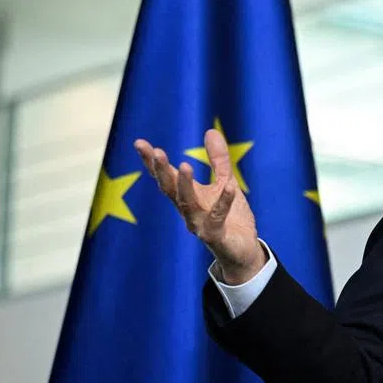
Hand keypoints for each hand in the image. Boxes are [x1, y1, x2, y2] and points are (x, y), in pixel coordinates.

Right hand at [134, 129, 265, 283]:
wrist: (243, 251)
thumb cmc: (231, 218)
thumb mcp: (226, 183)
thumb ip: (218, 160)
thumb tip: (210, 131)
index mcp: (188, 197)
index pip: (165, 177)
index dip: (152, 162)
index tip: (139, 142)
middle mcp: (188, 211)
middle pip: (169, 189)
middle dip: (161, 171)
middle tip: (156, 151)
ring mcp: (199, 224)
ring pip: (187, 204)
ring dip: (184, 185)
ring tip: (183, 165)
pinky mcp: (215, 236)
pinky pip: (218, 218)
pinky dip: (224, 202)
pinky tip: (231, 186)